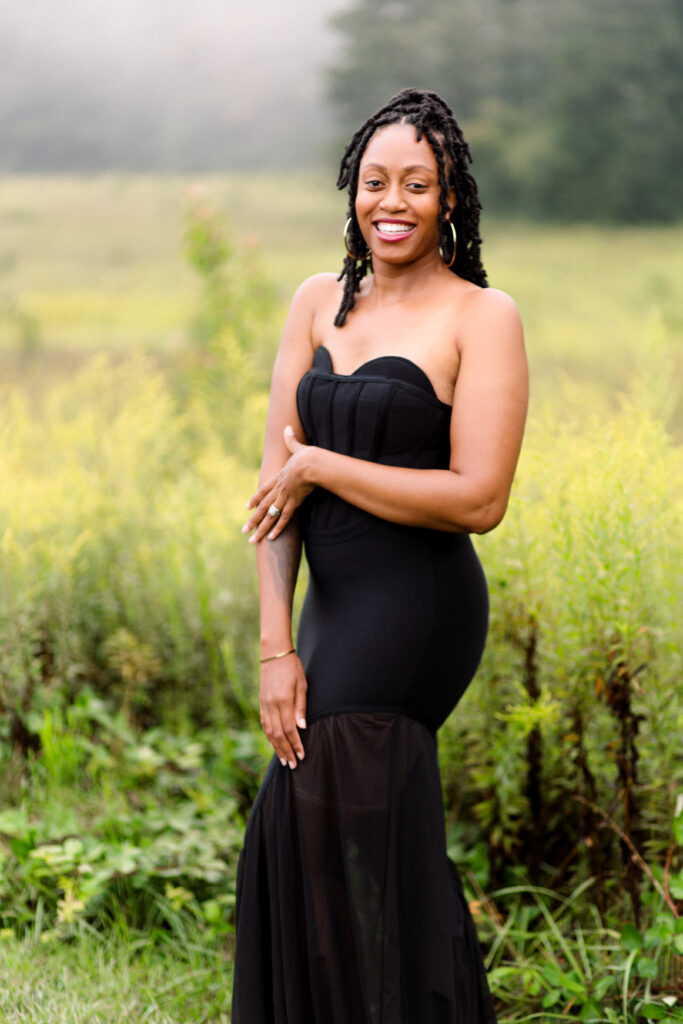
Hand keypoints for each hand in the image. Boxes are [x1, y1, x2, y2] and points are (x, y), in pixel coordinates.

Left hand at [243, 426, 315, 542]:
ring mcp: (285, 497)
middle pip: (263, 507)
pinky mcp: (294, 503)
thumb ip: (291, 440)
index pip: (263, 490)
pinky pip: (283, 519)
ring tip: (252, 540)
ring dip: (260, 529)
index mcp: (279, 477)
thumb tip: (287, 427)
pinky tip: (270, 538)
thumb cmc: (307, 455)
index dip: (255, 499)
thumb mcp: (298, 447)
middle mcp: (279, 489)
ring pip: (269, 516)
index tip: (247, 508)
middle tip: (244, 531)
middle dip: (253, 520)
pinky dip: (277, 529)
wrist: (312, 463)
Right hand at [259, 653, 306, 767]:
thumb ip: (301, 707)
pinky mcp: (261, 702)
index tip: (302, 755)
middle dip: (286, 751)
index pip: (290, 729)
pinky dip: (269, 736)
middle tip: (293, 765)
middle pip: (278, 734)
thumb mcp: (302, 685)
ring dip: (276, 747)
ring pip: (269, 731)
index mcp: (283, 700)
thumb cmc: (292, 667)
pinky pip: (264, 723)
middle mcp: (271, 705)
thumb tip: (302, 728)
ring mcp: (264, 704)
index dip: (296, 744)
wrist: (274, 653)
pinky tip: (274, 744)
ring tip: (284, 759)